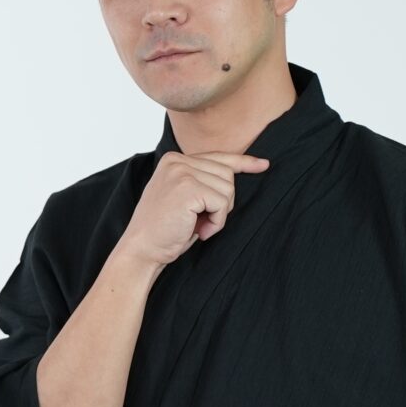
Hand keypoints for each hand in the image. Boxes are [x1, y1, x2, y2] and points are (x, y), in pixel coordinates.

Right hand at [116, 150, 269, 266]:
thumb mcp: (184, 198)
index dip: (243, 163)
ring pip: (228, 188)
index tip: (263, 165)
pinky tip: (199, 230)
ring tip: (197, 226)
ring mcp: (182, 172)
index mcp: (174, 159)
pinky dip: (217, 222)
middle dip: (222, 203)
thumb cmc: (164, 230)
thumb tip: (236, 175)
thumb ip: (202, 182)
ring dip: (219, 214)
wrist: (142, 249)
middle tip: (201, 222)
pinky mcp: (188, 188)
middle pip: (227, 174)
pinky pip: (222, 203)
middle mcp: (177, 161)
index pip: (217, 157)